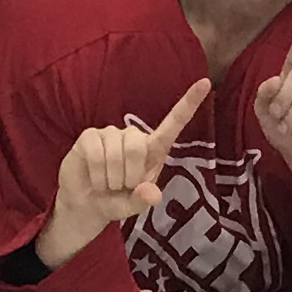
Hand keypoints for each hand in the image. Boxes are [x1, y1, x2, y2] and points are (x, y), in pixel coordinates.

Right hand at [41, 80, 210, 264]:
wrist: (87, 206)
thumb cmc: (116, 201)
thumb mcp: (133, 207)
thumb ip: (143, 201)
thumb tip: (151, 194)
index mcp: (153, 150)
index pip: (173, 124)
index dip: (188, 104)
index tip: (205, 83)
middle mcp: (134, 137)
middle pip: (136, 146)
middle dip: (128, 176)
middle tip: (121, 187)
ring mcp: (111, 133)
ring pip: (115, 153)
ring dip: (111, 179)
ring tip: (107, 185)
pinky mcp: (90, 136)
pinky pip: (96, 154)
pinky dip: (96, 175)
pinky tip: (95, 179)